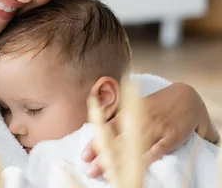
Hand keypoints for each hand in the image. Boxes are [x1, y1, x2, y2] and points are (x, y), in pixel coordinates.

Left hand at [81, 82, 217, 177]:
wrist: (187, 97)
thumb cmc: (158, 104)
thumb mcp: (137, 107)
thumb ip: (121, 119)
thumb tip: (101, 129)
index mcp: (129, 112)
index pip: (107, 130)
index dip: (95, 143)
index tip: (84, 155)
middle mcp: (140, 120)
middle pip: (118, 141)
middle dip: (103, 157)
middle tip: (90, 169)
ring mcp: (156, 128)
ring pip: (134, 147)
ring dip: (119, 161)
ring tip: (106, 173)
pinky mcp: (171, 136)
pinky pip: (157, 149)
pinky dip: (146, 158)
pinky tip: (136, 167)